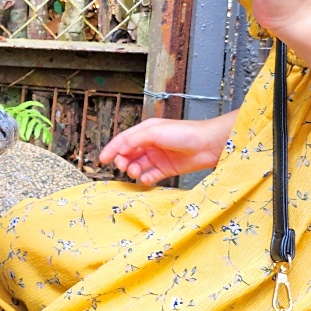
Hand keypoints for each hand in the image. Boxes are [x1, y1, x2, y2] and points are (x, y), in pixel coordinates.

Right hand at [98, 114, 234, 185]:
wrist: (208, 144)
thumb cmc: (184, 133)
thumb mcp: (155, 132)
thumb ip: (135, 140)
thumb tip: (119, 149)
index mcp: (146, 130)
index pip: (124, 140)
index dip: (112, 149)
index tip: (102, 160)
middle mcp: (151, 143)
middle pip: (129, 154)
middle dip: (123, 161)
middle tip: (123, 167)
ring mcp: (159, 157)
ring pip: (138, 166)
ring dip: (133, 170)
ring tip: (135, 173)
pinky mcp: (167, 169)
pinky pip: (151, 176)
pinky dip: (145, 179)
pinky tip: (144, 180)